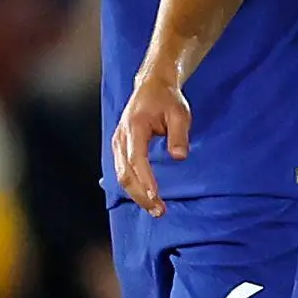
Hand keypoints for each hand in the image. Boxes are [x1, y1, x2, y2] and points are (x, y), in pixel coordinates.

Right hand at [113, 73, 190, 215]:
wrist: (151, 86)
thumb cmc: (167, 99)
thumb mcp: (179, 113)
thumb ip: (179, 135)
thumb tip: (179, 157)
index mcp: (134, 127)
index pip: (136, 159)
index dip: (145, 180)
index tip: (155, 197)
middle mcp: (121, 137)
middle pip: (125, 173)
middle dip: (140, 195)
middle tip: (158, 211)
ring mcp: (117, 143)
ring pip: (120, 175)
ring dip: (135, 194)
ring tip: (154, 208)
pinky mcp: (119, 147)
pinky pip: (121, 170)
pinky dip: (131, 186)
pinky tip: (143, 197)